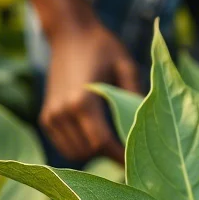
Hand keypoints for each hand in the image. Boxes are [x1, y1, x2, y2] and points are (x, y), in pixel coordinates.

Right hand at [40, 17, 139, 162]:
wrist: (70, 33)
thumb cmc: (103, 48)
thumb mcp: (127, 66)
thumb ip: (136, 96)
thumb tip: (152, 126)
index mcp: (82, 101)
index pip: (102, 143)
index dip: (121, 157)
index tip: (139, 166)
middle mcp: (62, 111)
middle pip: (89, 152)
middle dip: (110, 156)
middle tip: (131, 155)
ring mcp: (51, 115)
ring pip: (75, 153)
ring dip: (95, 153)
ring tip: (114, 145)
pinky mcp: (46, 117)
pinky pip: (65, 146)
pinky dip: (80, 148)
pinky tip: (97, 138)